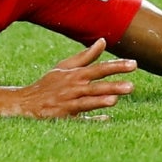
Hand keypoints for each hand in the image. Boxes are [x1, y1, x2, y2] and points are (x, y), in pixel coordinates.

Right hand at [7, 39, 138, 118]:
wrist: (27, 103)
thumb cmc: (49, 84)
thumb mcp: (65, 68)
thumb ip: (86, 56)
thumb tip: (103, 41)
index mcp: (74, 75)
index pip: (98, 68)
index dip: (116, 66)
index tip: (134, 64)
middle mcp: (72, 88)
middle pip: (95, 86)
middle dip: (113, 85)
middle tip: (132, 86)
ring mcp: (68, 103)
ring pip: (87, 101)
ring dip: (100, 100)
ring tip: (115, 100)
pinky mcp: (64, 117)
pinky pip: (80, 119)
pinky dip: (91, 119)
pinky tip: (105, 119)